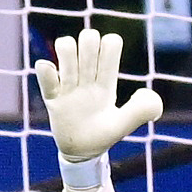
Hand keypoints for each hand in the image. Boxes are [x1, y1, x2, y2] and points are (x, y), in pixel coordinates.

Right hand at [32, 26, 163, 162]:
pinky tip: (49, 71)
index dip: (109, 46)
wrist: (83, 153)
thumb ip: (142, 109)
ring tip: (68, 73)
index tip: (106, 66)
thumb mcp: (125, 124)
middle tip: (87, 66)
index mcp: (106, 80)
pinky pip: (46, 79)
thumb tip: (145, 91)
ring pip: (65, 49)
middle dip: (88, 44)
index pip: (109, 44)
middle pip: (87, 38)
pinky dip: (46, 72)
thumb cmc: (105, 135)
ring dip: (67, 53)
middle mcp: (87, 77)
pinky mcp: (52, 98)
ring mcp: (68, 85)